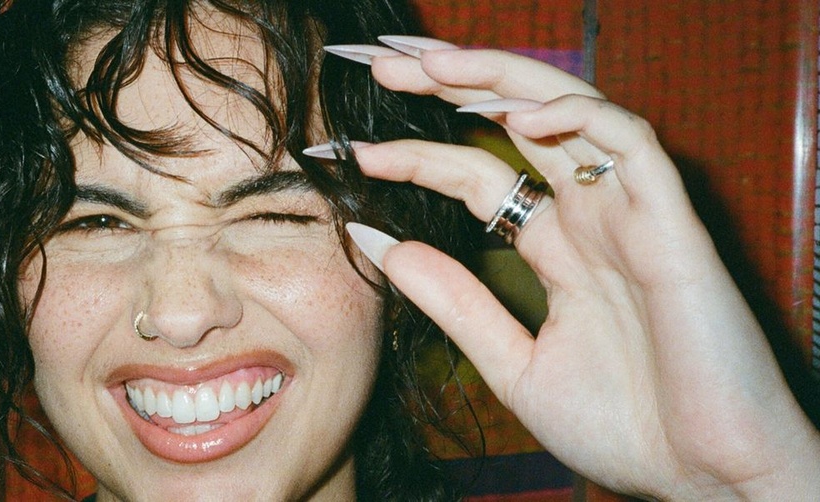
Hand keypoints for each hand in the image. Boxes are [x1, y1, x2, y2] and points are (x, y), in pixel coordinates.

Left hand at [336, 40, 819, 499]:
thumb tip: (380, 243)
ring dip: (501, 80)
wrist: (704, 482)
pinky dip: (578, 119)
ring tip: (431, 68)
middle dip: (453, 84)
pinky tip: (517, 121)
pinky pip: (631, 144)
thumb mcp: (512, 362)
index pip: (477, 175)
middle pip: (517, 121)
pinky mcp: (673, 225)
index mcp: (557, 247)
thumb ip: (454, 300)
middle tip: (385, 64)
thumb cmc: (625, 427)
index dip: (417, 155)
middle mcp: (592, 217)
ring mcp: (632, 214)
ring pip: (570, 110)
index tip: (354, 152)